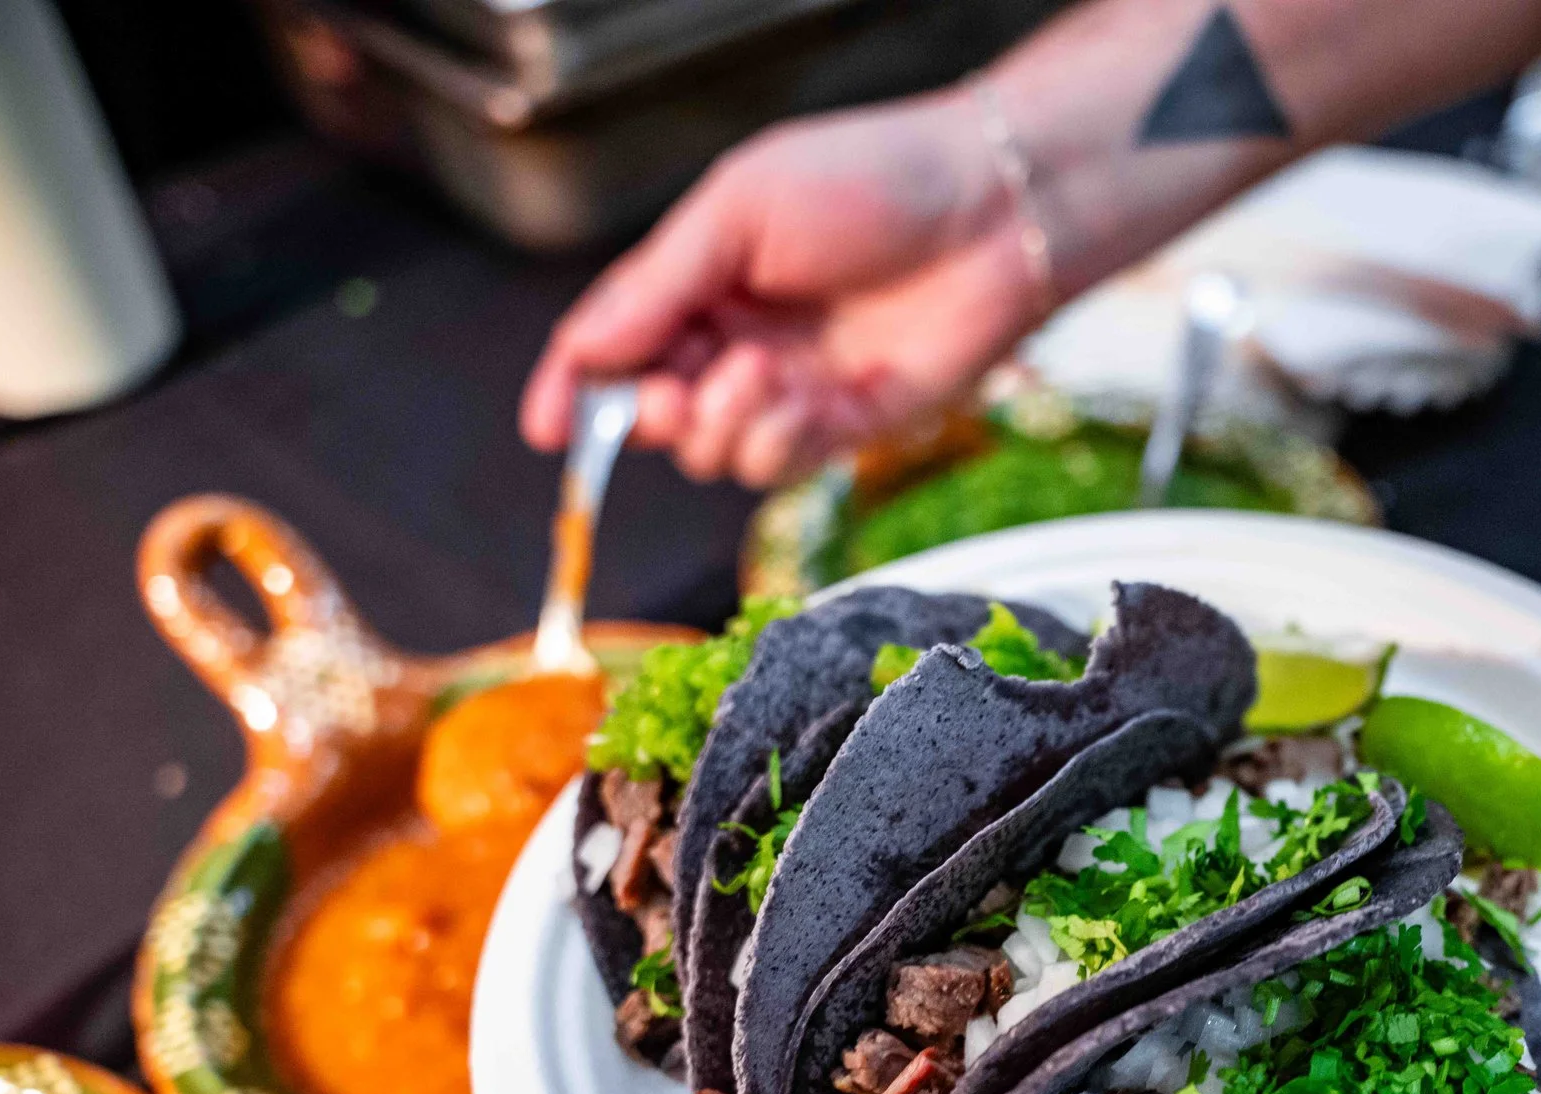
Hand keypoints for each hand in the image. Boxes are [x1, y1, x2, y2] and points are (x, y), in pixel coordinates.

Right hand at [519, 92, 1044, 486]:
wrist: (990, 210)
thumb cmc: (872, 181)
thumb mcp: (736, 210)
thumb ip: (654, 286)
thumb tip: (584, 354)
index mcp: (703, 277)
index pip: (615, 343)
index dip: (576, 389)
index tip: (550, 430)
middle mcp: (741, 338)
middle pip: (656, 409)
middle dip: (651, 413)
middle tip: (672, 391)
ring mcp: (793, 388)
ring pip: (713, 452)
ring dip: (721, 423)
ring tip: (760, 371)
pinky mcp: (848, 428)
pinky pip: (778, 466)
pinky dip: (774, 441)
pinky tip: (804, 398)